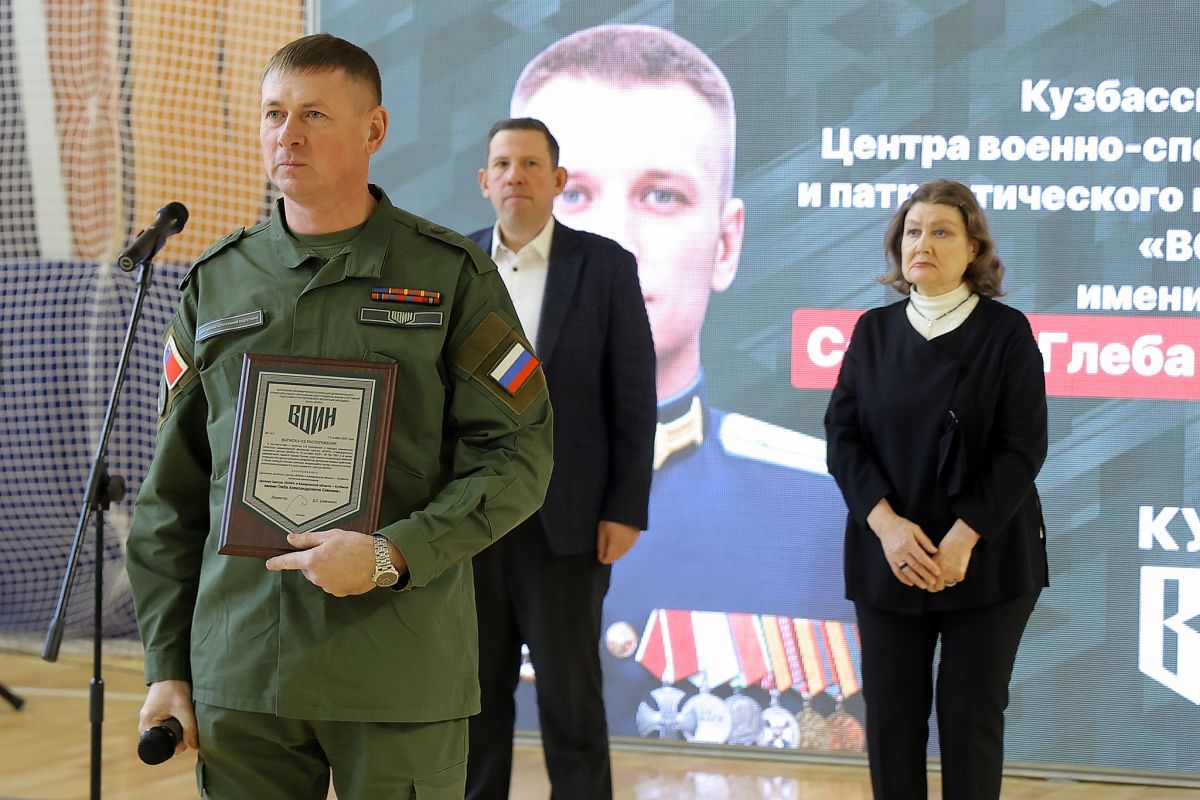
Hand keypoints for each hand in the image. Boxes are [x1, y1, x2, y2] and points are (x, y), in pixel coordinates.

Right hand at [139, 679, 198, 753]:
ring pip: (164, 734)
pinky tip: (182, 718)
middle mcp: (145, 722)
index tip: (188, 740)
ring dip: (177, 731)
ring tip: (185, 721)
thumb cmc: (174, 688)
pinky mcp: (155, 713)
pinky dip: (174, 725)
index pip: (160, 746)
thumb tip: (194, 746)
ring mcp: (149, 718)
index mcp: (147, 723)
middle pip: (162, 741)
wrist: (171, 671)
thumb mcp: (184, 709)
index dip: (176, 747)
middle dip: (177, 739)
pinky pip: (164, 726)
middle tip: (189, 729)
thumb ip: (189, 728)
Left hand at [266, 529, 405, 595]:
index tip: (269, 564)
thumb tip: (291, 539)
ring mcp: (328, 586)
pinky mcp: (339, 592)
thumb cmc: (357, 545)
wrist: (379, 561)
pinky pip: (332, 584)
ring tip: (345, 560)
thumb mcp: (331, 536)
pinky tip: (349, 569)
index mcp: (313, 560)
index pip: (289, 562)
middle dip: (315, 561)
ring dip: (327, 570)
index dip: (278, 563)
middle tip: (331, 551)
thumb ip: (308, 539)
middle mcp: (317, 576)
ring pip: (320, 577)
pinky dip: (337, 577)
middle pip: (308, 569)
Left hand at [597, 520, 640, 563]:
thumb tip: (601, 556)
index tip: (599, 551)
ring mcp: (632, 542)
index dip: (602, 557)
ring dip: (617, 551)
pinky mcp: (636, 537)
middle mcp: (625, 547)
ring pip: (623, 553)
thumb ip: (601, 545)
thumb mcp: (601, 531)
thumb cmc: (609, 519)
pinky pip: (628, 546)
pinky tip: (620, 537)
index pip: (608, 560)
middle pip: (616, 557)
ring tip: (611, 540)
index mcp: (616, 546)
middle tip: (604, 545)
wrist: (626, 507)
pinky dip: (623, 545)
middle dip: (609, 555)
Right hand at [867, 498, 939, 589]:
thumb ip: (925, 541)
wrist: (885, 525)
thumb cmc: (902, 525)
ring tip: (924, 585)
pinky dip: (903, 579)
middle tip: (933, 582)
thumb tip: (935, 551)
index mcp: (908, 543)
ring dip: (915, 580)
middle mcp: (901, 551)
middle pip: (915, 566)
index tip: (938, 572)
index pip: (922, 557)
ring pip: (906, 571)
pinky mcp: (889, 559)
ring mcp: (894, 556)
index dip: (930, 566)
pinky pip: (896, 571)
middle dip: (925, 575)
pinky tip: (910, 583)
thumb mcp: (915, 529)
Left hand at [928, 520, 979, 591]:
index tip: (932, 584)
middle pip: (938, 588)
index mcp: (930, 568)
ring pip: (948, 583)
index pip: (928, 585)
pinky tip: (958, 564)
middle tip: (943, 579)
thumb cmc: (945, 547)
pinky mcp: (959, 575)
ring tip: (951, 566)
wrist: (958, 541)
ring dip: (949, 578)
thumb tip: (930, 581)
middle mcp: (938, 573)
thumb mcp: (934, 558)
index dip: (930, 586)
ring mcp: (948, 575)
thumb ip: (930, 569)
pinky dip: (958, 575)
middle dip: (939, 585)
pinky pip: (958, 579)